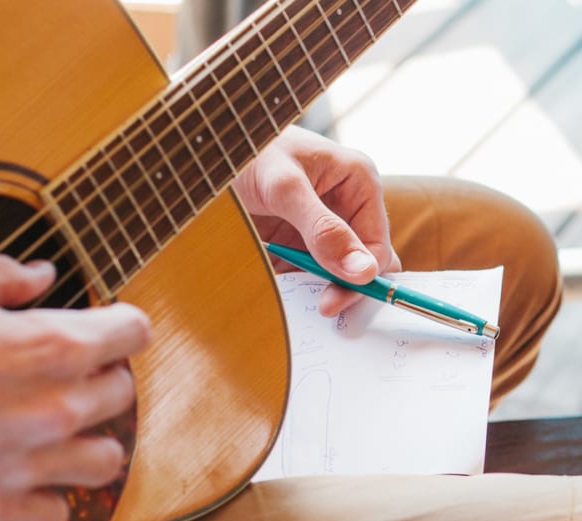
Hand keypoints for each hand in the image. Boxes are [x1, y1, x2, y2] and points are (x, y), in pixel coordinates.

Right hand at [0, 255, 150, 520]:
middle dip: (99, 378)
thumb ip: (4, 276)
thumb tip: (43, 274)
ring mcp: (29, 464)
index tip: (104, 329)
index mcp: (52, 346)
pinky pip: (57, 512)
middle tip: (64, 376)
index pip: (135, 331)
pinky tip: (22, 475)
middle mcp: (55, 408)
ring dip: (87, 442)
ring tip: (56, 431)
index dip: (119, 325)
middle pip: (123, 393)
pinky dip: (45, 496)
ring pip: (106, 460)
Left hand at [235, 126, 401, 317]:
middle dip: (346, 287)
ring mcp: (322, 227)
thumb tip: (363, 270)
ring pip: (336, 274)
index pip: (376, 244)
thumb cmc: (247, 152)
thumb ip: (324, 229)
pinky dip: (297, 290)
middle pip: (362, 262)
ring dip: (319, 290)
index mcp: (359, 184)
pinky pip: (307, 276)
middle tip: (323, 308)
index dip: (362, 276)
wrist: (204, 151)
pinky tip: (282, 295)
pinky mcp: (297, 242)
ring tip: (297, 303)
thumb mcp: (285, 188)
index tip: (335, 300)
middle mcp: (346, 207)